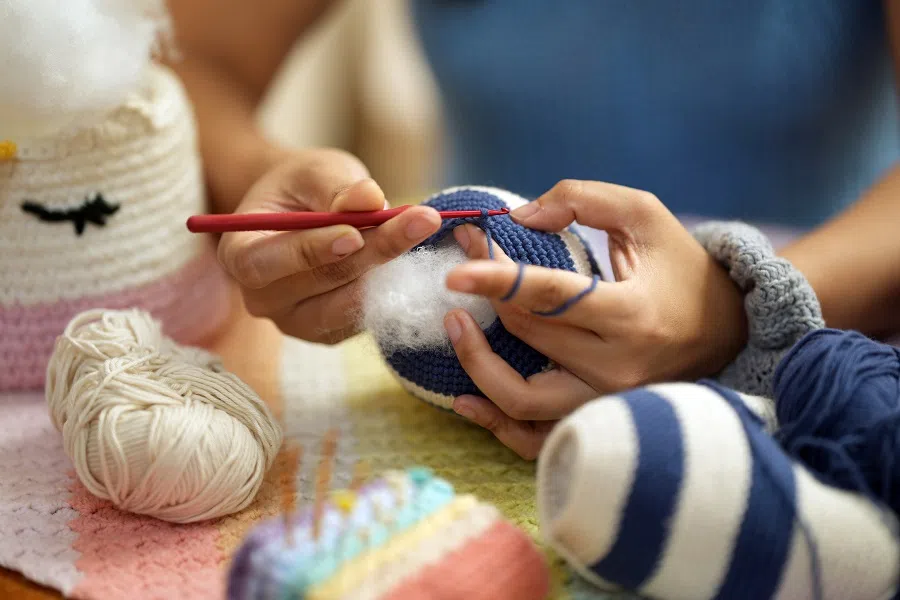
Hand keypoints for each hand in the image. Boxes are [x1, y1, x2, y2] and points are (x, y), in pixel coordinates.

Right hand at [217, 148, 441, 342]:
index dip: (308, 252)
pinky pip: (365, 317)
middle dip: (372, 252)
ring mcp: (297, 322)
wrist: (305, 212)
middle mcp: (262, 299)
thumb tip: (369, 198)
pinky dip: (393, 286)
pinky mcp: (331, 333)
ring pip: (348, 304)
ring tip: (422, 230)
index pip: (264, 264)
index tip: (353, 233)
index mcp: (239, 254)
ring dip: (390, 269)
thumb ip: (337, 186)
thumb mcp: (315, 171)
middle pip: (317, 284)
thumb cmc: (302, 187)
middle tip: (419, 221)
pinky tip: (417, 255)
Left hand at [443, 180, 747, 458]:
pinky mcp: (597, 420)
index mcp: (631, 313)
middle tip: (465, 261)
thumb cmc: (681, 266)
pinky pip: (536, 439)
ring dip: (478, 363)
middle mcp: (618, 366)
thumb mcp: (645, 215)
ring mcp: (606, 401)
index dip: (498, 279)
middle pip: (529, 334)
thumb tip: (519, 217)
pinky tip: (466, 399)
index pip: (551, 297)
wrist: (729, 330)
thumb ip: (584, 200)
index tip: (456, 270)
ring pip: (522, 400)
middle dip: (486, 294)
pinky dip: (497, 423)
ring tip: (455, 325)